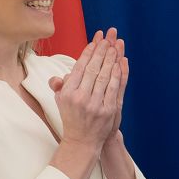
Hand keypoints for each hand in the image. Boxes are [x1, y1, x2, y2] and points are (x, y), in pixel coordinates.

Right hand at [48, 30, 123, 151]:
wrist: (82, 141)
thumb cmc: (71, 116)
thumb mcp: (60, 100)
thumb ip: (60, 86)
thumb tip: (58, 78)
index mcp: (68, 92)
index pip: (80, 67)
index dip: (89, 51)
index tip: (96, 39)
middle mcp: (81, 97)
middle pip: (94, 69)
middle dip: (102, 50)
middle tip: (108, 36)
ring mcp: (95, 105)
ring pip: (105, 77)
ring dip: (111, 59)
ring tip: (116, 45)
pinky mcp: (108, 111)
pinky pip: (114, 89)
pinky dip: (117, 75)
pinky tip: (120, 63)